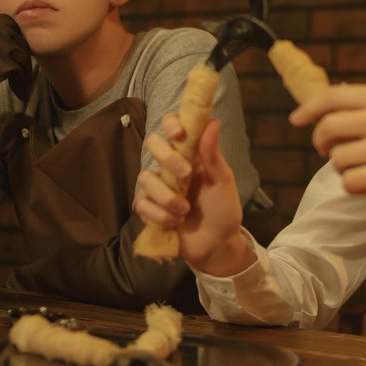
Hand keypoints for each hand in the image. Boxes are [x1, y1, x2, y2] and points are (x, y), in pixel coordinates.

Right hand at [0, 13, 31, 108]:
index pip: (12, 26)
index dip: (18, 40)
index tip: (17, 54)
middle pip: (21, 43)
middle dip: (22, 58)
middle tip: (22, 73)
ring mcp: (1, 45)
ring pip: (23, 59)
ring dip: (24, 74)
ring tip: (22, 85)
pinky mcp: (6, 64)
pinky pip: (22, 74)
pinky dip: (22, 85)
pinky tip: (19, 93)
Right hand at [135, 115, 254, 275]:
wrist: (217, 245)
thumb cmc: (223, 209)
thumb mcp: (223, 181)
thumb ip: (213, 154)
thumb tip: (212, 121)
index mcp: (191, 154)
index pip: (173, 126)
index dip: (171, 123)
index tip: (179, 134)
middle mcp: (171, 166)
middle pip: (152, 144)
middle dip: (167, 159)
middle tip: (186, 175)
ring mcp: (158, 186)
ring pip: (145, 178)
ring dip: (167, 196)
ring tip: (185, 211)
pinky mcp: (150, 208)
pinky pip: (142, 204)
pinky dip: (160, 216)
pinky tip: (175, 223)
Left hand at [290, 84, 365, 241]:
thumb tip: (334, 106)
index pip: (333, 96)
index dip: (309, 109)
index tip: (297, 119)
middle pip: (328, 129)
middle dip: (323, 144)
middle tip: (334, 152)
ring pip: (338, 161)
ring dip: (344, 169)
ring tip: (363, 169)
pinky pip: (353, 182)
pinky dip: (355, 186)